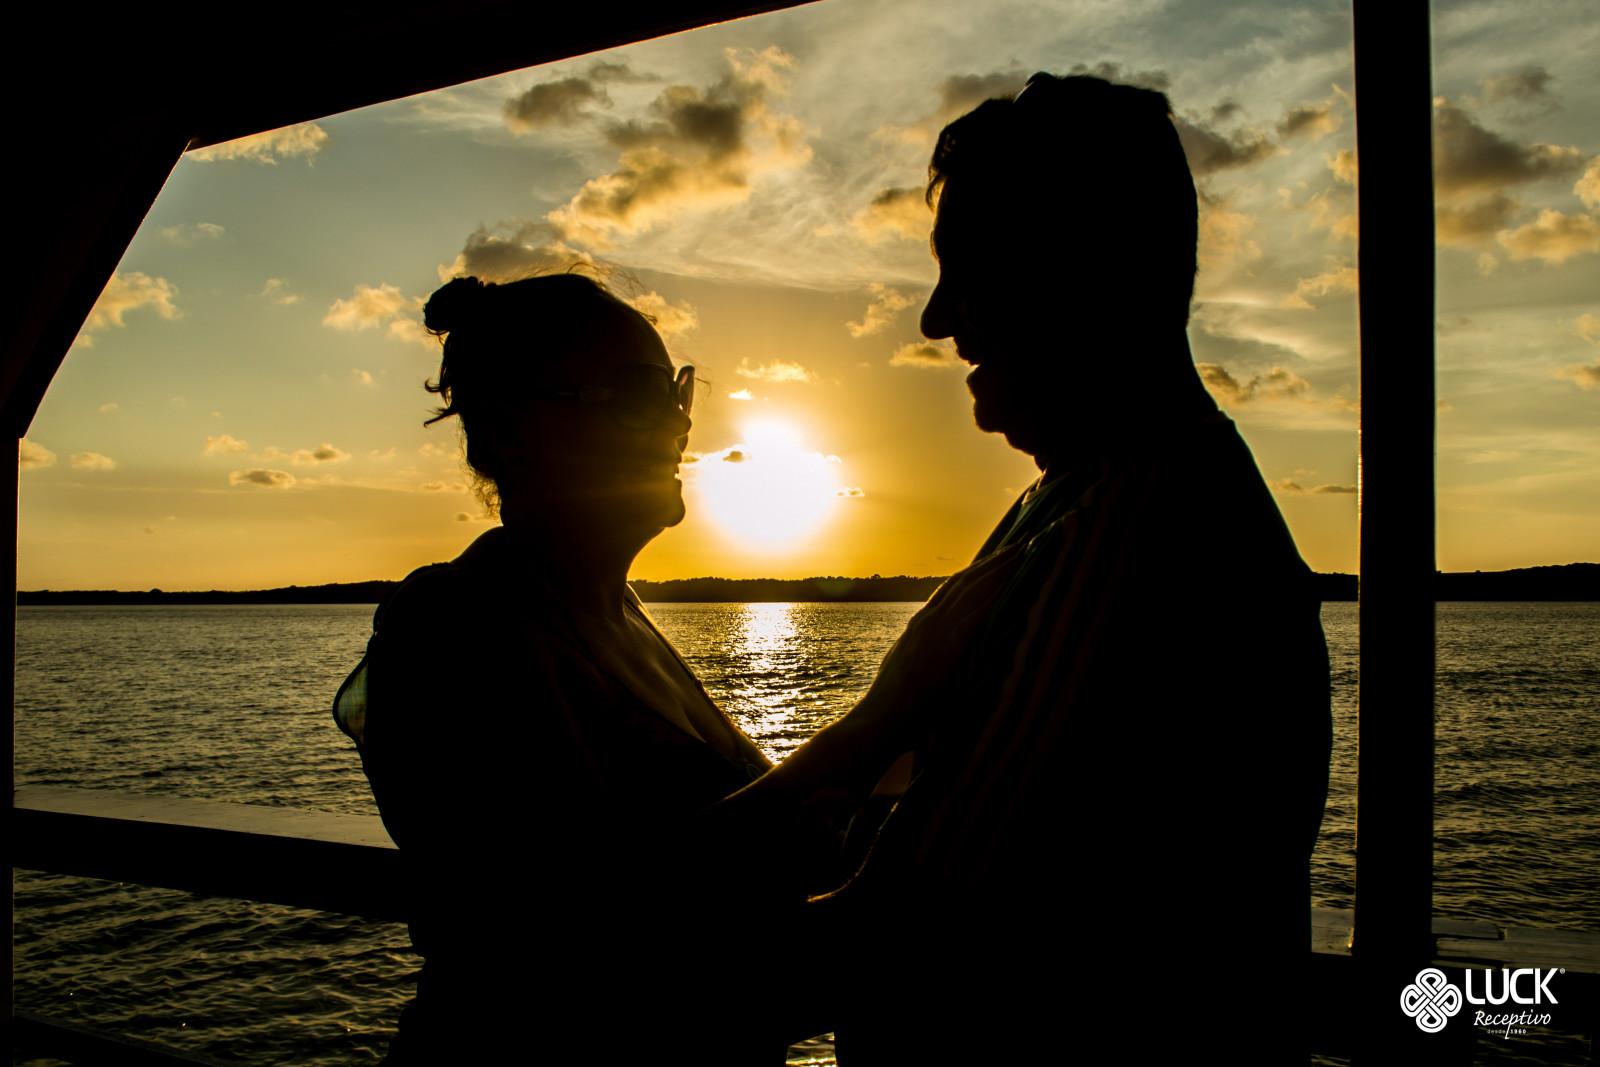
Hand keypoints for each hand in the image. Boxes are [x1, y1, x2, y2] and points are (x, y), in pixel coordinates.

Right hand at [866, 539, 1024, 718]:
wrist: (879, 723)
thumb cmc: (896, 708)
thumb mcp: (911, 671)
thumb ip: (928, 656)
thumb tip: (943, 653)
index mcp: (920, 626)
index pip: (952, 588)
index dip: (976, 570)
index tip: (997, 556)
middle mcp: (927, 621)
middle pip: (965, 581)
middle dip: (994, 560)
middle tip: (1020, 541)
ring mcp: (935, 632)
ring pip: (972, 590)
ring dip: (1000, 568)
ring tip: (1023, 550)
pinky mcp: (946, 649)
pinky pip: (977, 615)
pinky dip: (996, 595)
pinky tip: (1014, 582)